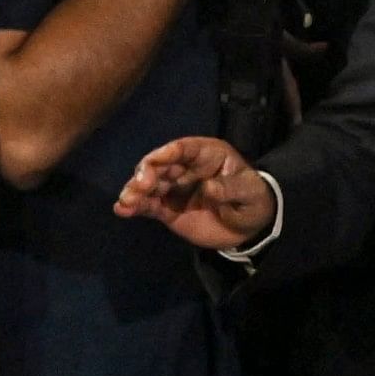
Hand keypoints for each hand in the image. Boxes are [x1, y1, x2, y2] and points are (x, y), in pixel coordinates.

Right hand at [115, 135, 277, 247]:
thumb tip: (210, 189)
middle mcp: (185, 167)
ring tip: (126, 201)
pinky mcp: (168, 209)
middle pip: (160, 165)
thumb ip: (231, 189)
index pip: (184, 148)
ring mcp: (174, 188)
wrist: (251, 227)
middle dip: (147, 173)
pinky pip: (149, 205)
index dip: (168, 152)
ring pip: (149, 184)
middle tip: (141, 186)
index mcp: (206, 154)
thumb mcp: (250, 192)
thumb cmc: (253, 200)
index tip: (156, 160)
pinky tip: (122, 210)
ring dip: (135, 190)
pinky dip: (135, 206)